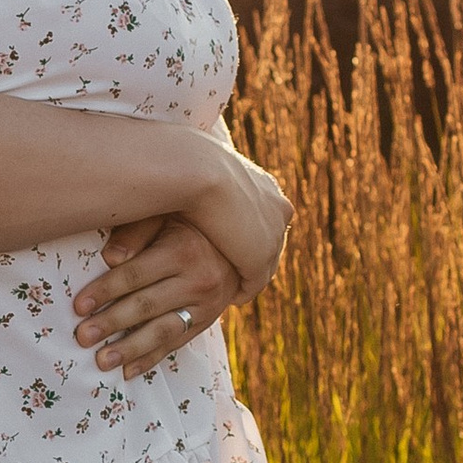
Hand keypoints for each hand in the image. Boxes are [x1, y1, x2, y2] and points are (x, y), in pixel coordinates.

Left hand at [72, 214, 242, 374]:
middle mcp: (196, 281)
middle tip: (83, 337)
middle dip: (111, 323)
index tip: (79, 305)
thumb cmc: (188, 225)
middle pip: (147, 306)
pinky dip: (150, 359)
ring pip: (163, 332)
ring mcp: (203, 306)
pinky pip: (176, 345)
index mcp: (182, 251)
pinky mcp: (204, 323)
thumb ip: (136, 233)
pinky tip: (127, 372)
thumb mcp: (165, 216)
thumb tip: (109, 257)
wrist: (238, 247)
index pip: (136, 275)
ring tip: (102, 361)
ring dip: (130, 349)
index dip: (105, 290)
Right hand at [186, 147, 292, 306]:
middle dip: (252, 258)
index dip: (246, 232)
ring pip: (264, 265)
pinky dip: (240, 291)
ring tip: (224, 289)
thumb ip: (203, 187)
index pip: (264, 216)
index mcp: (267, 186)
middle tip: (228, 273)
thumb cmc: (183, 165)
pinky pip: (253, 284)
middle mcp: (278, 209)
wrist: (192, 171)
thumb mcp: (198, 174)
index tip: (227, 245)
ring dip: (247, 278)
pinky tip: (225, 297)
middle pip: (270, 242)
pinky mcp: (261, 259)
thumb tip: (195, 181)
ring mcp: (273, 235)